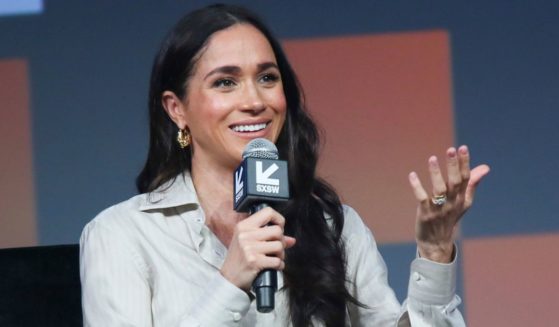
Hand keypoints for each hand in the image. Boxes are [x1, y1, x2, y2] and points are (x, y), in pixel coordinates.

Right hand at [220, 207, 295, 290]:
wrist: (229, 278)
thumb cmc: (239, 259)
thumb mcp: (249, 242)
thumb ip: (269, 237)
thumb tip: (291, 240)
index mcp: (244, 226)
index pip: (268, 212)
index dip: (279, 219)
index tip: (279, 228)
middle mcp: (245, 235)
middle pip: (277, 230)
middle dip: (281, 241)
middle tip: (275, 248)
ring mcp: (249, 248)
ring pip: (279, 245)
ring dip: (281, 255)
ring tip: (273, 258)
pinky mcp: (254, 261)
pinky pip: (277, 261)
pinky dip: (279, 265)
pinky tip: (273, 266)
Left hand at [408, 145, 489, 262]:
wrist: (437, 243)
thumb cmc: (449, 218)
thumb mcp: (464, 202)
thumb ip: (472, 184)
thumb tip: (485, 167)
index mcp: (462, 198)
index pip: (465, 178)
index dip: (464, 163)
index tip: (462, 148)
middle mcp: (452, 203)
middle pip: (454, 182)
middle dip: (453, 165)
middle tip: (450, 150)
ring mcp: (439, 209)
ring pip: (439, 189)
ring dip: (436, 174)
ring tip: (432, 158)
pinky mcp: (425, 214)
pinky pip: (422, 198)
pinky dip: (417, 187)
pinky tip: (412, 175)